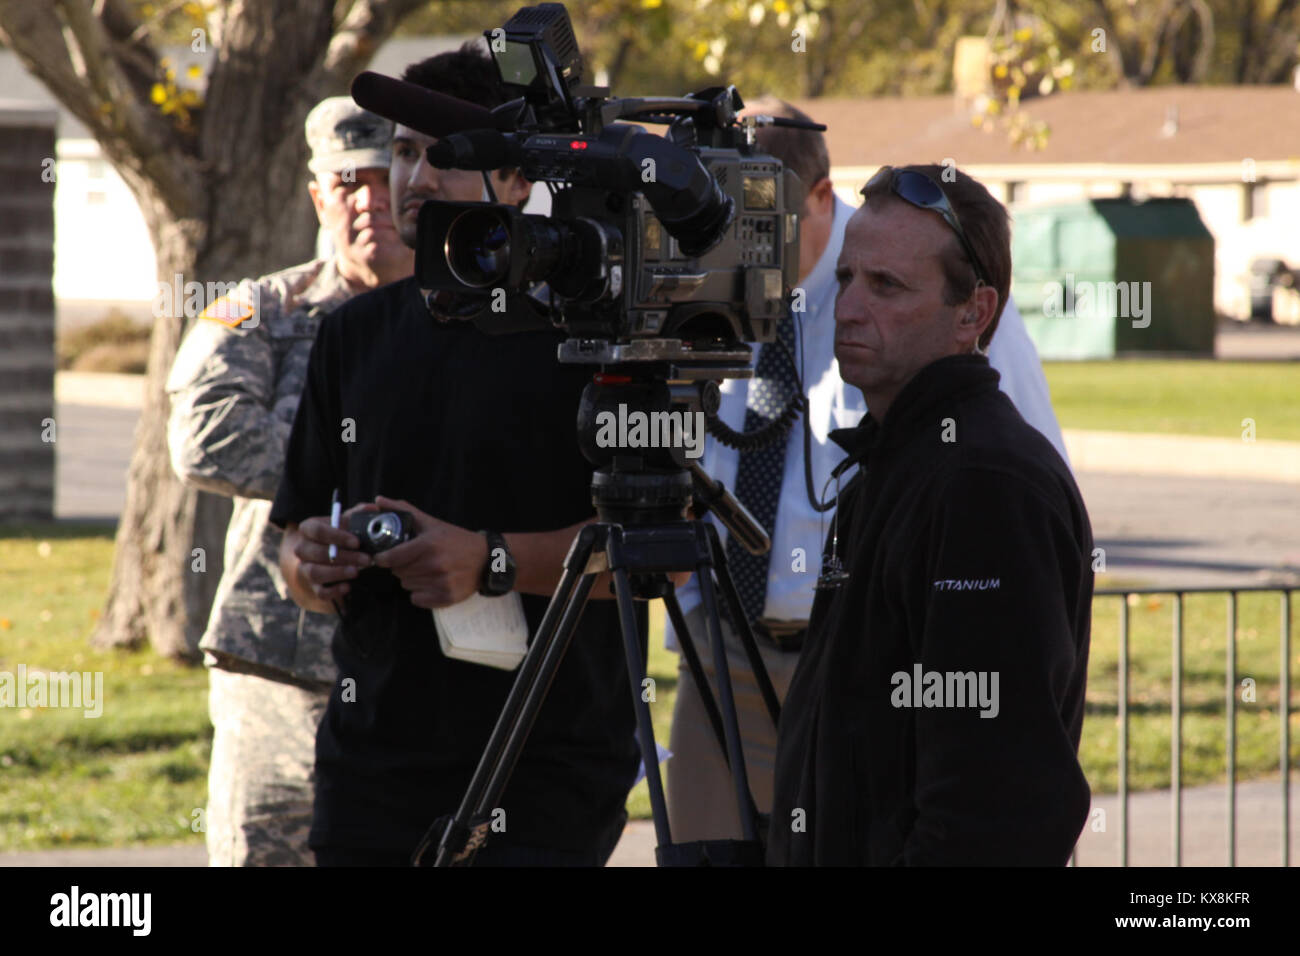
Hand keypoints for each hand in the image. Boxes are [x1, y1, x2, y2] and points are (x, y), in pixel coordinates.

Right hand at [290, 502, 377, 604]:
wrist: (327, 555)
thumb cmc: (339, 535)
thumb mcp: (347, 522)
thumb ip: (358, 514)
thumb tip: (373, 508)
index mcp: (308, 528)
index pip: (317, 531)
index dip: (337, 536)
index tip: (357, 542)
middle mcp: (302, 548)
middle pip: (317, 553)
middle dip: (344, 557)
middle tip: (366, 559)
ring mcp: (304, 567)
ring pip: (315, 572)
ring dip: (337, 573)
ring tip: (357, 572)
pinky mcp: (312, 585)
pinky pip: (319, 591)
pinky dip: (333, 591)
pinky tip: (347, 587)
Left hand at [370, 495, 488, 608]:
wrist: (487, 559)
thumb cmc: (456, 540)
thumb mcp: (432, 523)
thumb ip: (403, 510)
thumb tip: (378, 499)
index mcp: (429, 545)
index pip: (392, 557)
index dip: (383, 558)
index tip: (382, 557)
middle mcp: (435, 564)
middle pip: (398, 572)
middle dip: (401, 566)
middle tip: (412, 560)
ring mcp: (441, 582)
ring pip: (406, 585)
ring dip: (411, 578)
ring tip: (424, 569)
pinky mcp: (446, 597)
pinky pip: (417, 599)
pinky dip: (420, 593)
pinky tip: (431, 582)